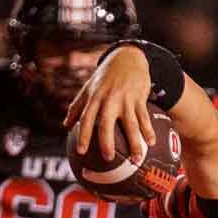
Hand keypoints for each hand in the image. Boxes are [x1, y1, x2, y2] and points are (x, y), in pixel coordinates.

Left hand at [66, 46, 154, 164]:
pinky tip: (151, 144)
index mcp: (94, 98)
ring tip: (136, 159)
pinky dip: (148, 131)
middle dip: (107, 141)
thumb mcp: (88, 88)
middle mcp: (109, 99)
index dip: (82, 135)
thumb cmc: (105, 77)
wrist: (127, 58)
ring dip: (134, 142)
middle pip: (106, 123)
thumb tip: (65, 126)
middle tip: (108, 159)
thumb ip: (77, 106)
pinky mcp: (139, 98)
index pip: (86, 119)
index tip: (80, 152)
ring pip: (130, 124)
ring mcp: (125, 99)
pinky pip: (144, 118)